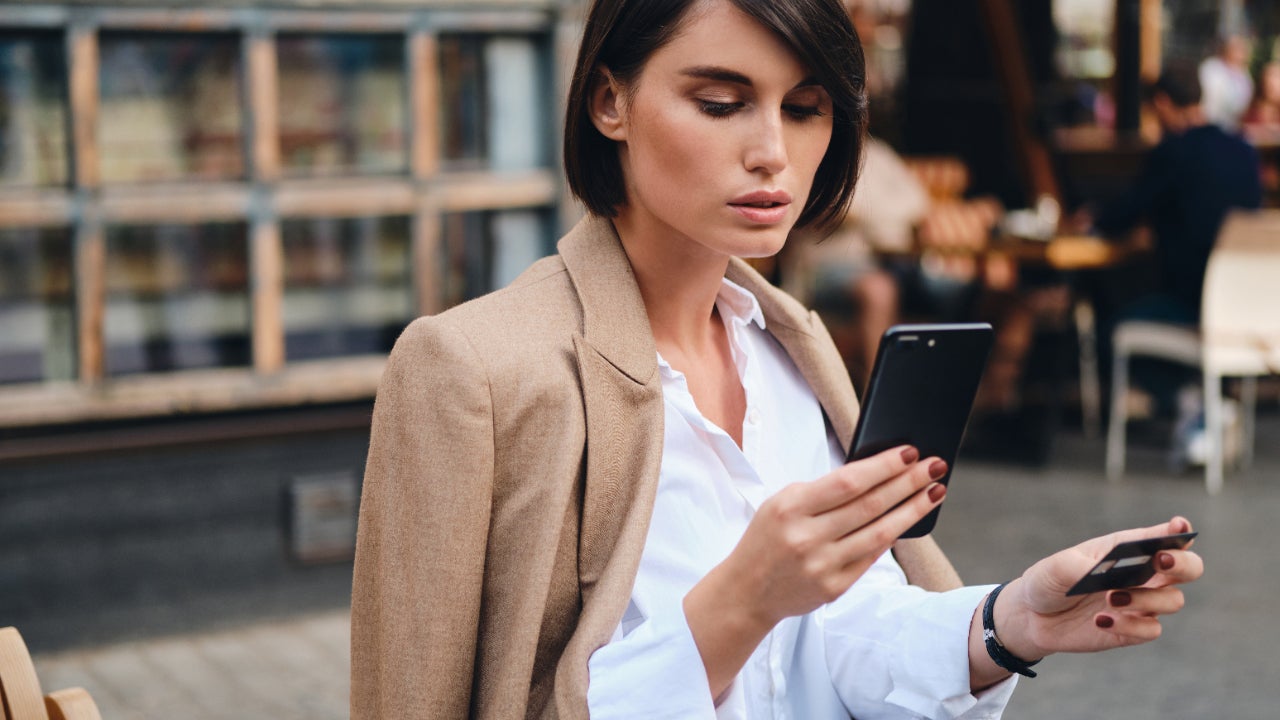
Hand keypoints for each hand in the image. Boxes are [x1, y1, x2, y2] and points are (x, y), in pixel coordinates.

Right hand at [684, 444, 947, 697]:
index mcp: (790, 507)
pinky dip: (893, 536)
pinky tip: (909, 520)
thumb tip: (875, 474)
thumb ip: (822, 491)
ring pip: (879, 532)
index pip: (848, 482)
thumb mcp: (781, 504)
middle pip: (870, 504)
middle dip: (908, 482)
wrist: (746, 591)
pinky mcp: (834, 587)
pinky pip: (872, 556)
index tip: (910, 452)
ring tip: (935, 492)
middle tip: (935, 466)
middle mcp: (806, 537)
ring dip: (912, 509)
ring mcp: (822, 565)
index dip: (883, 466)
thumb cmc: (767, 538)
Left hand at [990, 517, 1203, 663]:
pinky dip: (1131, 625)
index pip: (1165, 537)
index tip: (1179, 526)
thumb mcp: (1056, 567)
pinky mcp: (1133, 629)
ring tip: (1111, 597)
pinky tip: (1101, 620)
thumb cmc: (1049, 581)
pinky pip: (1151, 630)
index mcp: (1128, 549)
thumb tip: (1105, 572)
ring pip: (1173, 600)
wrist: (1034, 617)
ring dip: (1147, 598)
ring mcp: (1141, 603)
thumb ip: (1080, 565)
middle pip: (1189, 568)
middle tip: (1159, 561)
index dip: (1179, 531)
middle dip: (1183, 564)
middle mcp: (1143, 575)